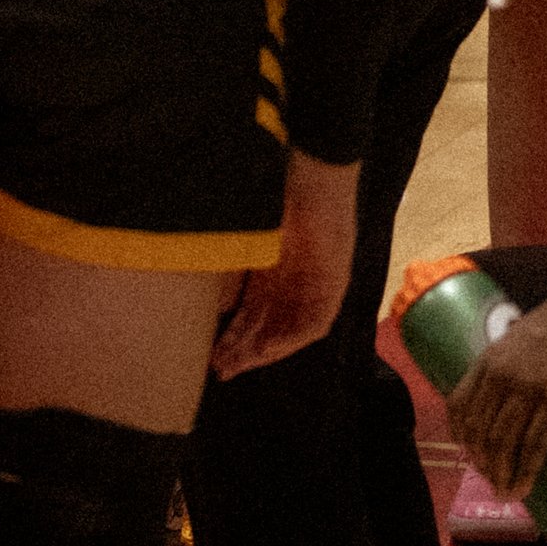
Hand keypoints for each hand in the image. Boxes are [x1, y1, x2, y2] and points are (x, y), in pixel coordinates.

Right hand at [211, 153, 358, 375]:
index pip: (253, 316)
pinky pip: (315, 323)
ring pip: (289, 331)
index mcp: (273, 272)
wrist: (311, 176)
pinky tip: (266, 347)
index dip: (233, 337)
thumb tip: (215, 305)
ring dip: (263, 350)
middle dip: (243, 351)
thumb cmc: (275, 197)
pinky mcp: (335, 285)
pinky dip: (291, 337)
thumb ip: (232, 271)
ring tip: (238, 363)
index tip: (212, 355)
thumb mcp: (246, 239)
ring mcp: (316, 286)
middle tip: (219, 368)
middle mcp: (294, 285)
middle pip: (268, 328)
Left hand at [451, 282, 546, 501]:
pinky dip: (526, 472)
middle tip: (493, 480)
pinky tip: (524, 488)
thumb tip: (517, 398)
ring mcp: (528, 387)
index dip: (460, 437)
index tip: (470, 455)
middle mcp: (501, 375)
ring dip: (500, 476)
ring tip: (506, 493)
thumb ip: (513, 365)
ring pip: (503, 443)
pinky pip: (534, 445)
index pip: (458, 405)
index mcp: (489, 359)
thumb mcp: (521, 338)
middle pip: (479, 431)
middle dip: (482, 463)